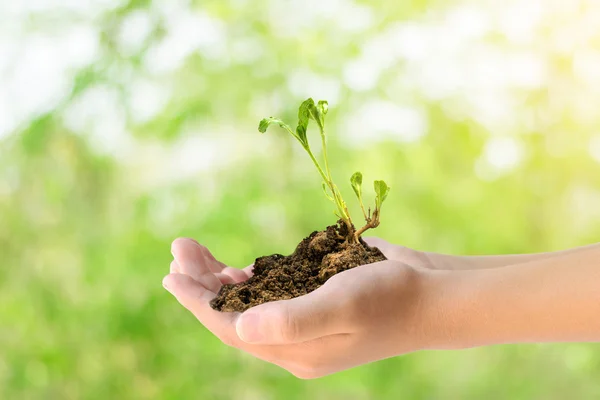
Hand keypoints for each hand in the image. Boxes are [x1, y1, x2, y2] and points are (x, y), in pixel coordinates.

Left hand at [163, 238, 447, 378]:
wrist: (433, 294)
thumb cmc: (391, 299)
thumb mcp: (342, 306)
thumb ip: (292, 320)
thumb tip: (240, 327)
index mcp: (295, 351)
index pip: (231, 328)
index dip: (198, 302)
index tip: (172, 274)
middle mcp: (294, 341)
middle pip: (234, 315)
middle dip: (203, 284)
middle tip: (179, 249)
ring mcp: (304, 321)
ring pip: (249, 303)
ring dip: (221, 279)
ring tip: (195, 253)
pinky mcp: (315, 301)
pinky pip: (271, 294)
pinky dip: (250, 279)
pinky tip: (238, 267)